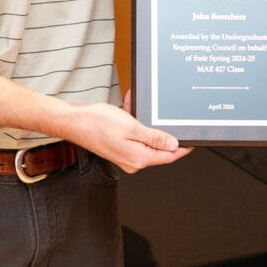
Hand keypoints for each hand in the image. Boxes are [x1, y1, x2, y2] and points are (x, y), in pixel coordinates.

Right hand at [71, 100, 190, 173]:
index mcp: (139, 158)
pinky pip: (133, 134)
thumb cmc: (97, 124)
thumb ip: (154, 137)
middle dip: (161, 128)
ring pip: (145, 137)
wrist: (74, 121)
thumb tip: (173, 145)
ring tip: (139, 106)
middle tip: (165, 114)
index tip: (192, 140)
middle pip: (158, 147)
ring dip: (145, 121)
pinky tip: (129, 106)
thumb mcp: (132, 127)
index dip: (182, 148)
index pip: (168, 156)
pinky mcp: (118, 146)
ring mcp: (125, 154)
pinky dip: (134, 121)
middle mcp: (133, 160)